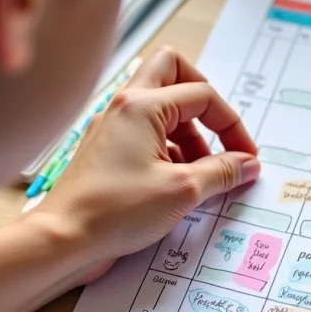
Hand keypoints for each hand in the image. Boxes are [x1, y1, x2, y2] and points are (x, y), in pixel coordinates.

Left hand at [34, 47, 260, 282]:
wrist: (63, 238)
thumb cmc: (113, 211)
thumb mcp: (182, 191)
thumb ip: (222, 171)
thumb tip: (247, 164)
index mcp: (142, 105)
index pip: (203, 96)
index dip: (232, 126)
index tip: (245, 157)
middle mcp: (124, 106)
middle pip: (174, 73)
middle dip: (204, 101)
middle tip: (219, 134)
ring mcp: (112, 125)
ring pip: (160, 105)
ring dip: (188, 130)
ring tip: (201, 172)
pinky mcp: (106, 148)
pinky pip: (146, 132)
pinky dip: (169, 148)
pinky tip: (177, 182)